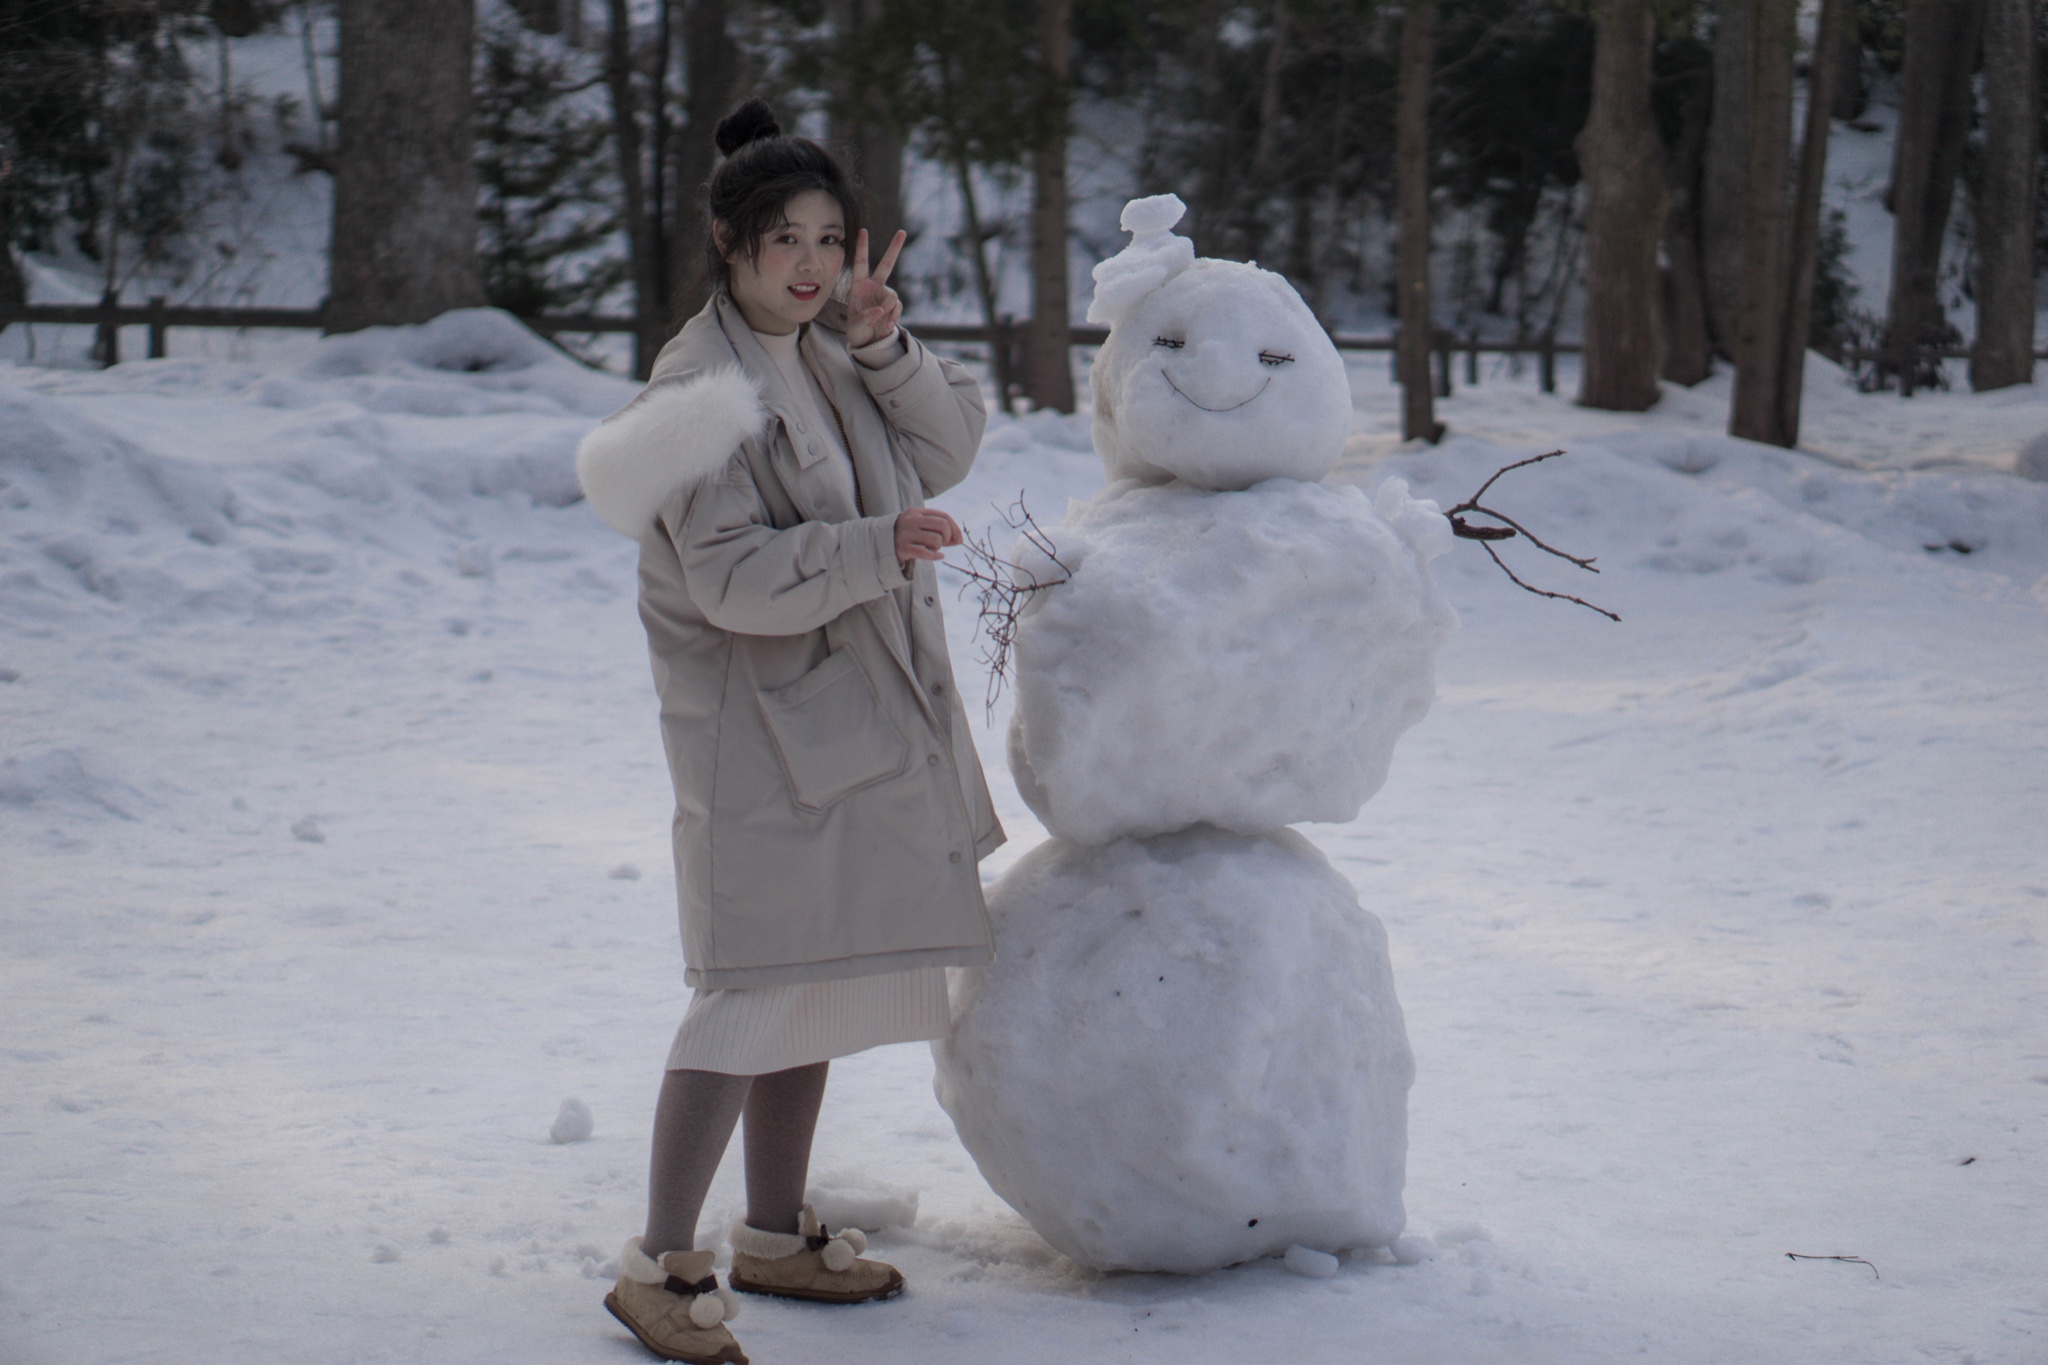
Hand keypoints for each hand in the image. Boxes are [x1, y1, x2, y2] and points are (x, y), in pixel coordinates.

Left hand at [845, 228, 905, 349]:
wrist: (869, 342)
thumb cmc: (857, 330)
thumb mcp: (855, 326)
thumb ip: (866, 317)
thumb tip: (880, 310)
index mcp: (858, 286)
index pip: (861, 264)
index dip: (862, 248)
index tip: (863, 231)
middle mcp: (873, 287)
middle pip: (886, 265)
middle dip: (894, 249)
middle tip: (902, 232)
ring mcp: (885, 296)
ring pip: (892, 295)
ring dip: (888, 309)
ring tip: (881, 321)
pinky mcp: (894, 306)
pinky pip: (897, 308)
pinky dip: (893, 317)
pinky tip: (887, 325)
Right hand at [894, 507, 961, 564]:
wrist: (877, 545)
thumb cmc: (905, 536)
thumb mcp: (919, 527)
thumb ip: (937, 530)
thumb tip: (959, 540)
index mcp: (916, 512)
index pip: (943, 516)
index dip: (955, 528)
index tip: (959, 539)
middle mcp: (911, 521)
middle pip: (942, 525)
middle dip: (948, 537)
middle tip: (943, 544)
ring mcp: (906, 534)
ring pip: (936, 539)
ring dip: (938, 547)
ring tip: (931, 548)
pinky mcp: (903, 549)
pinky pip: (925, 552)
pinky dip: (935, 556)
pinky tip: (938, 556)